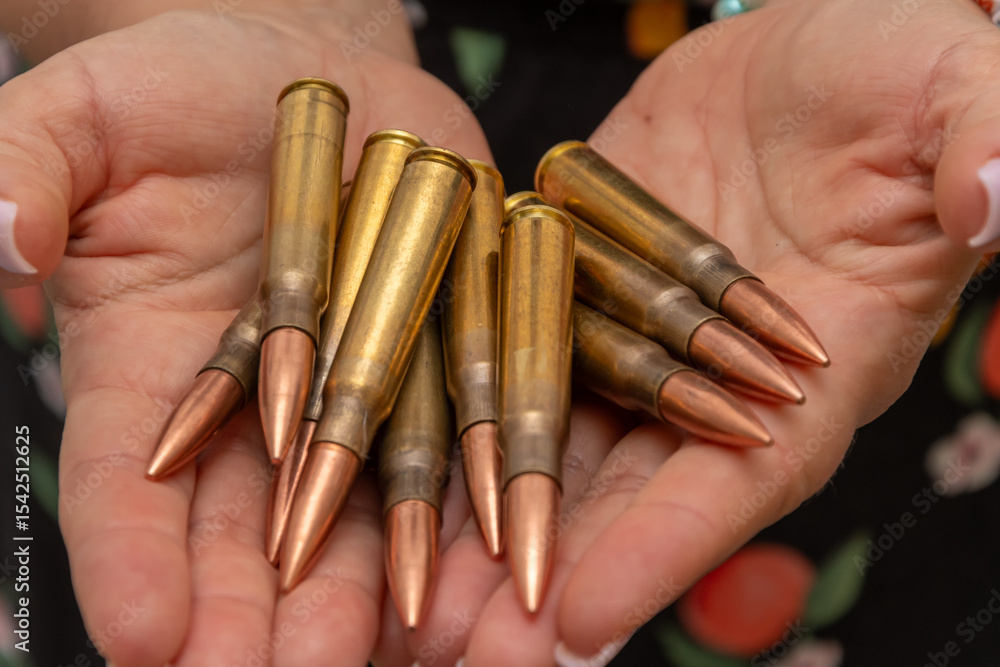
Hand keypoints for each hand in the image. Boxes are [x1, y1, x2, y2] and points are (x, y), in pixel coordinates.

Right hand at [0, 8, 491, 665]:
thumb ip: (26, 173)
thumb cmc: (178, 87)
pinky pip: (445, 441)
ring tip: (361, 661)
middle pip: (243, 528)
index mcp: (148, 362)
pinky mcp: (430, 355)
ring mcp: (346, 385)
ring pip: (348, 509)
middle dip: (249, 614)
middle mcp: (251, 398)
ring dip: (354, 592)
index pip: (128, 482)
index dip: (130, 559)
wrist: (310, 79)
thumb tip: (3, 244)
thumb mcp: (80, 116)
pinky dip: (453, 508)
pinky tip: (460, 576)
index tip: (143, 635)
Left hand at [387, 1, 998, 664]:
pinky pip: (516, 354)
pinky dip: (468, 413)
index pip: (741, 474)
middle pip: (625, 493)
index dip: (664, 550)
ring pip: (555, 440)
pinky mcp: (579, 281)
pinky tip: (405, 466)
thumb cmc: (895, 69)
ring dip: (487, 516)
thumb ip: (982, 143)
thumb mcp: (957, 85)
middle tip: (458, 652)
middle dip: (545, 570)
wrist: (799, 49)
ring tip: (410, 595)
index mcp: (825, 354)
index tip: (578, 621)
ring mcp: (639, 329)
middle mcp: (721, 370)